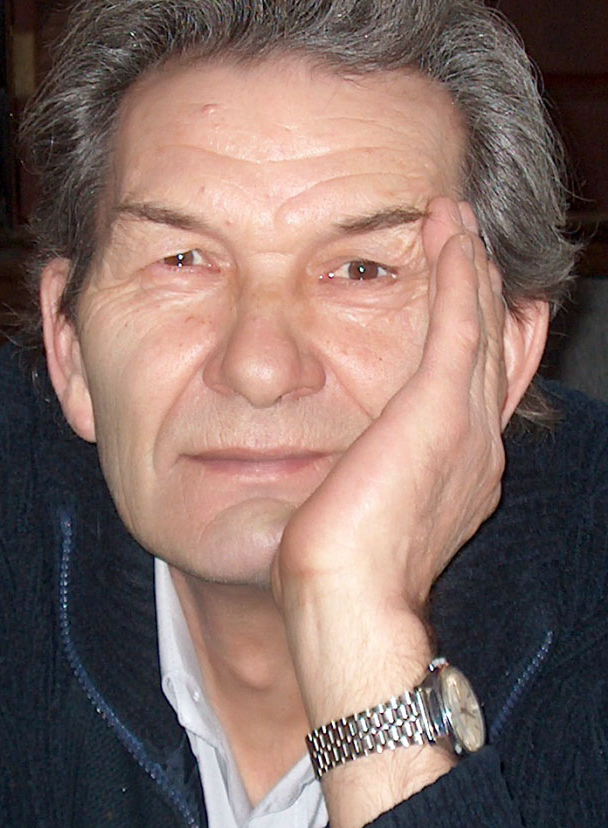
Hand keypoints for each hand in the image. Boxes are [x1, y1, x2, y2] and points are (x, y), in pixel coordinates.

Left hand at [271, 197, 507, 827]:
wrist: (347, 606)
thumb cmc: (338, 575)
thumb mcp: (357, 513)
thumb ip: (364, 477)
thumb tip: (337, 468)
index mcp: (459, 468)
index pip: (477, 384)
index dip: (479, 335)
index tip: (469, 295)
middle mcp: (474, 440)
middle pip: (489, 346)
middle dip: (481, 290)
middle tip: (472, 241)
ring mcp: (461, 422)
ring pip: (478, 322)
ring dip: (469, 266)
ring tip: (457, 221)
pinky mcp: (435, 407)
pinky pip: (456, 318)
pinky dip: (455, 270)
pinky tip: (447, 229)